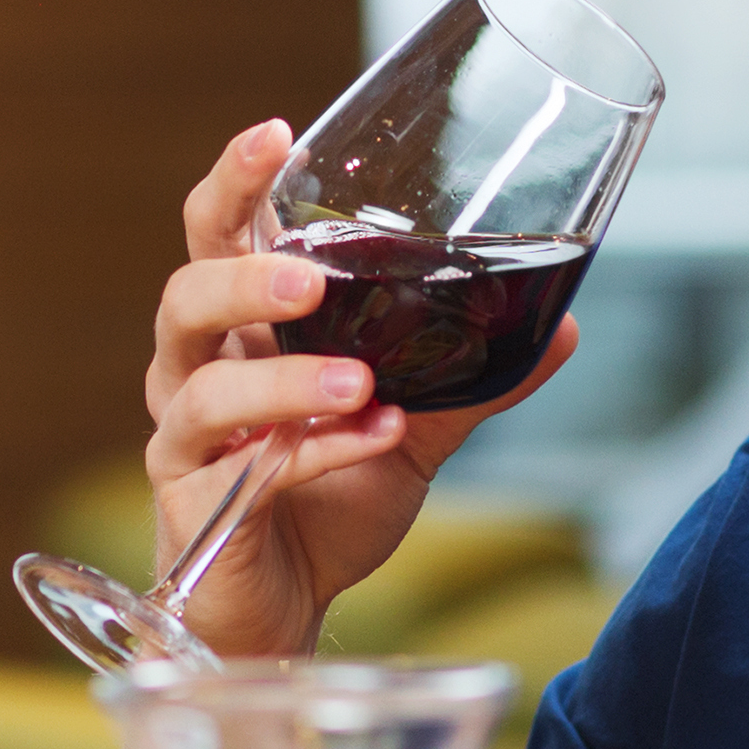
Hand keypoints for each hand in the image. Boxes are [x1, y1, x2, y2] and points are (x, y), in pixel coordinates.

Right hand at [141, 120, 576, 658]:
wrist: (287, 614)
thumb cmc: (326, 509)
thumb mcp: (410, 432)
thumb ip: (469, 380)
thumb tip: (564, 327)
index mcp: (238, 332)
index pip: (218, 236)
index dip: (236, 183)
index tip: (276, 134)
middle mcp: (196, 373)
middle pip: (185, 295)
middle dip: (243, 276)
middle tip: (308, 280)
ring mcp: (187, 443)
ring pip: (206, 388)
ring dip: (287, 381)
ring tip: (362, 381)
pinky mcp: (196, 509)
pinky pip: (246, 470)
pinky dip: (316, 451)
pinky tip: (374, 438)